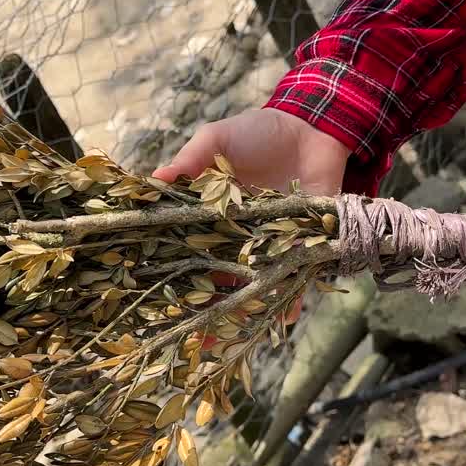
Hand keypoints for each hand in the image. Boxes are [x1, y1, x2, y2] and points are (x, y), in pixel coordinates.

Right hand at [154, 108, 347, 346]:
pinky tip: (281, 316)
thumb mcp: (217, 140)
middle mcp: (239, 235)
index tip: (158, 300)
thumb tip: (152, 179)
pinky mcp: (303, 242)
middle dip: (206, 308)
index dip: (175, 274)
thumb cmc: (259, 132)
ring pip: (254, 283)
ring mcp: (271, 242)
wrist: (313, 126)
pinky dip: (291, 295)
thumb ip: (189, 160)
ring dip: (245, 309)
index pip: (189, 249)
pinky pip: (295, 274)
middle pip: (219, 277)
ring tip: (230, 339)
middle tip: (193, 338)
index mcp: (213, 214)